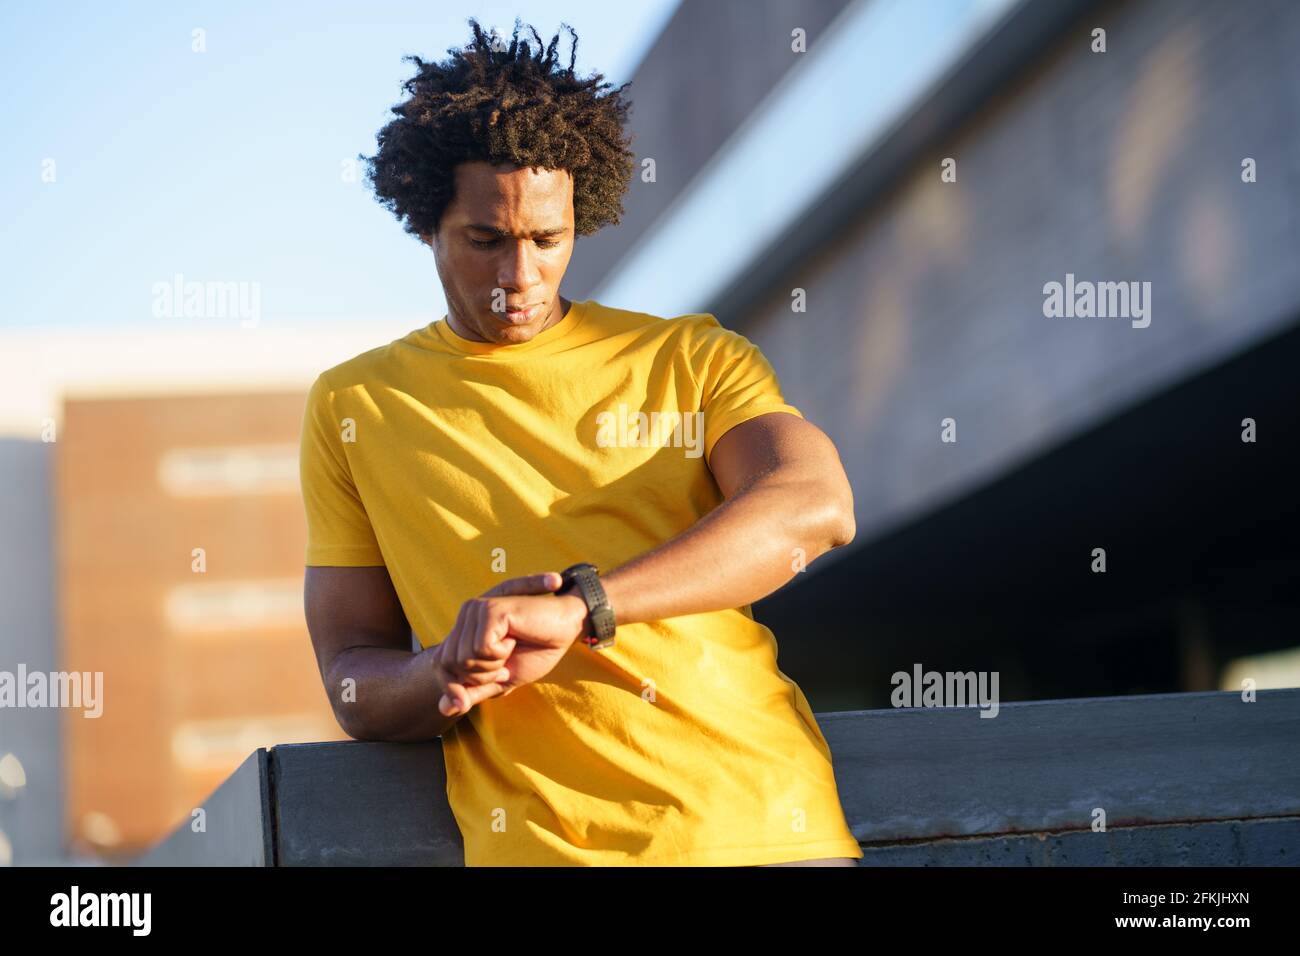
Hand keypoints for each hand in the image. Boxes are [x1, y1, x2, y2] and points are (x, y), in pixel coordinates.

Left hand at [435, 573, 586, 716]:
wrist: (567, 626)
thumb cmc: (538, 649)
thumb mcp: (502, 678)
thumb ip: (473, 690)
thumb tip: (443, 709)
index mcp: (466, 628)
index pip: (440, 664)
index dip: (452, 688)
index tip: (466, 702)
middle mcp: (466, 614)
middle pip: (451, 664)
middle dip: (481, 675)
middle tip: (505, 660)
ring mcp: (476, 610)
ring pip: (465, 658)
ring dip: (493, 664)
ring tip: (511, 647)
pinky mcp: (489, 610)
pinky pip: (481, 648)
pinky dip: (500, 653)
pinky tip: (515, 638)